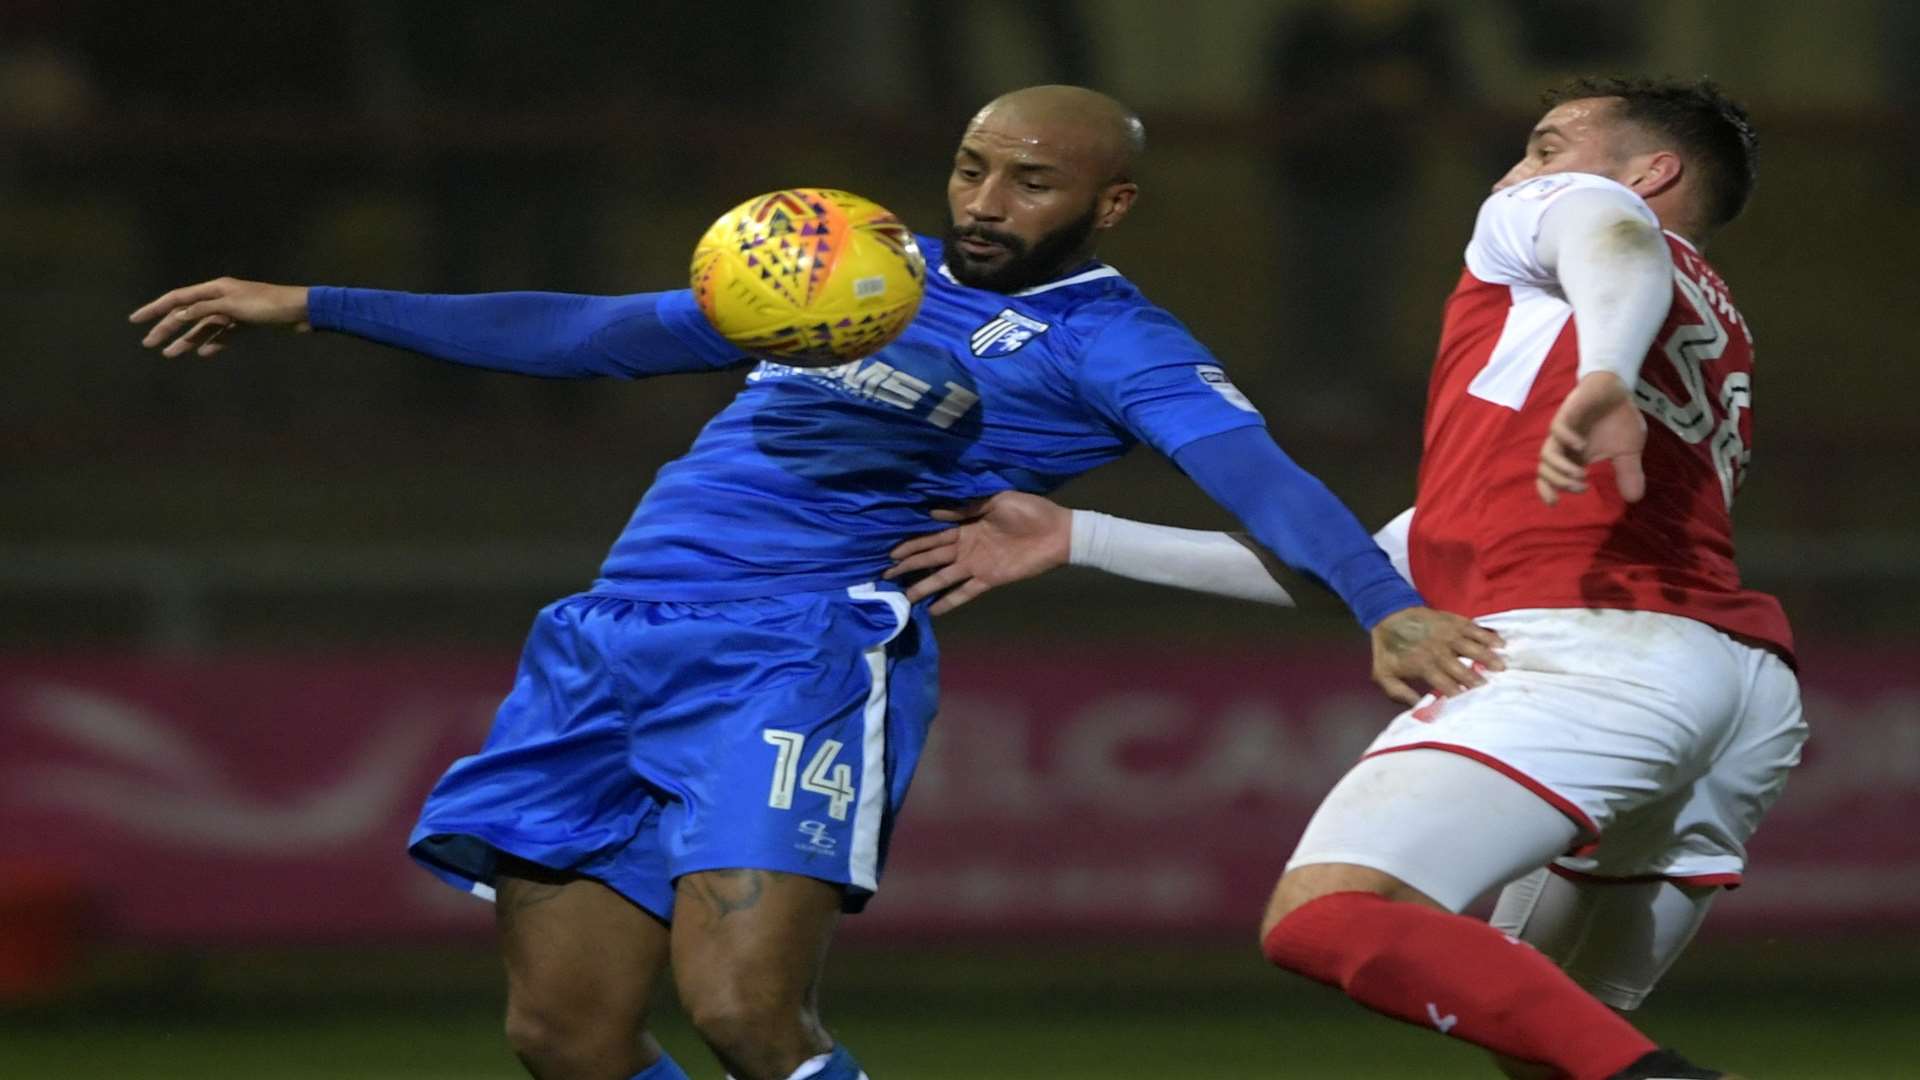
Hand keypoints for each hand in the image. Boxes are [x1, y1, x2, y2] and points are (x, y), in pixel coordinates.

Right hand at [129, 277, 311, 357]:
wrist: (300, 312)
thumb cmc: (268, 305)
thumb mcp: (233, 306)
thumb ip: (204, 309)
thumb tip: (177, 315)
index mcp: (215, 288)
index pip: (177, 298)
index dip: (155, 309)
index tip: (135, 320)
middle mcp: (221, 298)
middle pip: (187, 314)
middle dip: (167, 328)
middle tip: (149, 344)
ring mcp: (233, 312)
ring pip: (203, 327)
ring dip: (186, 339)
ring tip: (170, 354)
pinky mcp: (246, 324)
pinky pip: (223, 334)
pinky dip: (212, 343)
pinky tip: (202, 353)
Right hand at [884, 491, 1070, 614]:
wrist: (1058, 532)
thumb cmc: (1030, 512)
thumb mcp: (997, 500)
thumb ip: (967, 507)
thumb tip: (934, 512)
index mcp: (966, 526)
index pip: (932, 537)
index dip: (912, 545)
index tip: (891, 553)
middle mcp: (966, 547)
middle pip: (932, 558)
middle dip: (910, 566)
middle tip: (887, 576)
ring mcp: (977, 565)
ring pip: (943, 577)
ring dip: (924, 586)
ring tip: (904, 597)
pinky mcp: (990, 579)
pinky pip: (966, 592)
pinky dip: (950, 601)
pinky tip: (933, 610)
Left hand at [1370, 606, 1505, 705]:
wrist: (1388, 614)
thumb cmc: (1388, 649)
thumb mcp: (1384, 675)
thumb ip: (1399, 694)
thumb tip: (1418, 709)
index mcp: (1423, 665)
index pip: (1445, 684)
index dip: (1459, 695)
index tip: (1471, 704)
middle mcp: (1438, 650)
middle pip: (1462, 668)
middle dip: (1476, 680)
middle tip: (1491, 689)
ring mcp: (1448, 634)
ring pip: (1472, 647)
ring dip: (1487, 657)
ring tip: (1502, 667)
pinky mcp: (1453, 621)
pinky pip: (1474, 628)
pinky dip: (1488, 635)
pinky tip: (1501, 643)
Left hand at [1537, 371, 1645, 504]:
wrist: (1618, 388)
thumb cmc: (1618, 420)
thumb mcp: (1629, 450)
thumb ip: (1629, 472)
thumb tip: (1635, 498)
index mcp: (1573, 456)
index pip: (1551, 477)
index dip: (1548, 490)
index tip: (1554, 503)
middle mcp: (1564, 446)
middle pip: (1545, 469)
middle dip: (1559, 482)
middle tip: (1581, 487)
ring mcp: (1564, 429)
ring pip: (1547, 452)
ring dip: (1560, 467)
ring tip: (1580, 474)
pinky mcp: (1568, 412)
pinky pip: (1557, 428)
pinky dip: (1566, 439)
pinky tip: (1580, 445)